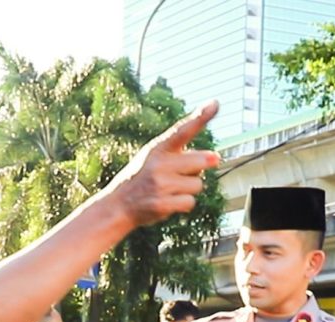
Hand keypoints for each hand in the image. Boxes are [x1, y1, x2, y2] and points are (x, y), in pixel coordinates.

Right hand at [106, 102, 220, 226]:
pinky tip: (167, 202)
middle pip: (202, 161)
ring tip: (169, 190)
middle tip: (179, 174)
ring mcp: (160, 184)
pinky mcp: (162, 204)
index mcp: (158, 147)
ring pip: (198, 184)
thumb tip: (216, 157)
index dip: (200, 117)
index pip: (182, 130)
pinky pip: (190, 202)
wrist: (119, 205)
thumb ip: (185, 155)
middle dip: (199, 168)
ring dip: (189, 189)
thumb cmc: (144, 178)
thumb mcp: (156, 158)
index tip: (215, 104)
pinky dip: (183, 204)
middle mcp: (159, 163)